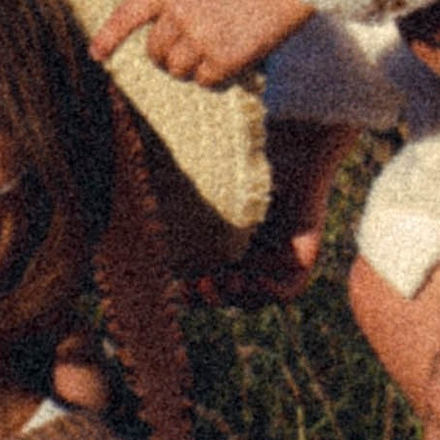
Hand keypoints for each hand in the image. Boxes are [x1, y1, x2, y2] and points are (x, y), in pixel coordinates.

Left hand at [88, 0, 313, 86]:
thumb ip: (176, 5)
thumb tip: (164, 51)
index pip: (128, 14)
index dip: (110, 36)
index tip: (97, 54)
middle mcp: (177, 12)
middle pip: (155, 52)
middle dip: (169, 57)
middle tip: (194, 49)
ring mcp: (199, 36)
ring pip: (178, 70)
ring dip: (193, 68)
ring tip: (217, 49)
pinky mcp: (222, 57)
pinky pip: (205, 81)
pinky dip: (216, 77)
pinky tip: (233, 59)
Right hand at [191, 120, 352, 300]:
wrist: (294, 142)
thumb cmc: (245, 153)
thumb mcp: (208, 181)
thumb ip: (178, 198)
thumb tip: (137, 201)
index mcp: (223, 243)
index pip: (201, 280)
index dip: (187, 290)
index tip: (173, 284)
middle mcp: (248, 254)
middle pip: (223, 293)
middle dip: (207, 297)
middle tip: (199, 284)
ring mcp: (275, 260)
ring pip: (252, 297)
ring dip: (235, 296)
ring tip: (226, 281)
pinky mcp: (302, 258)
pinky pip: (287, 291)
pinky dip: (270, 291)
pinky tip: (254, 278)